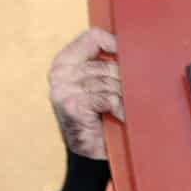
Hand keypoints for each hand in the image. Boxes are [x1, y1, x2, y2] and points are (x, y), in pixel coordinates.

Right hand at [47, 27, 121, 160]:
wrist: (91, 153)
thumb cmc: (99, 116)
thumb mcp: (100, 83)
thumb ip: (105, 63)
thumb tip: (131, 46)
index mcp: (64, 61)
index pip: (92, 37)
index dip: (114, 44)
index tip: (128, 56)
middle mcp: (59, 72)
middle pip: (106, 64)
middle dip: (121, 82)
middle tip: (122, 98)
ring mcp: (63, 89)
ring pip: (109, 82)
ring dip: (120, 98)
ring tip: (117, 110)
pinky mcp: (71, 105)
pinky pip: (107, 98)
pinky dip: (119, 109)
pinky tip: (118, 117)